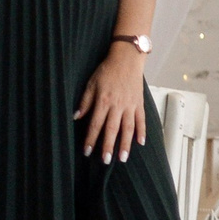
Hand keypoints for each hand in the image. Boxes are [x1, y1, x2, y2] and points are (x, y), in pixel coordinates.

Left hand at [77, 43, 149, 163]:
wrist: (127, 59)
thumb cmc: (107, 70)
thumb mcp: (91, 84)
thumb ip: (85, 101)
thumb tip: (76, 117)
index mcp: (103, 101)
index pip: (96, 124)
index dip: (91, 139)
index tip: (87, 151)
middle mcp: (117, 105)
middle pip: (112, 129)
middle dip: (108, 146)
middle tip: (106, 161)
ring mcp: (130, 105)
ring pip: (128, 128)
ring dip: (125, 144)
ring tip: (123, 157)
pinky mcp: (139, 103)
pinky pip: (141, 120)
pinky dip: (141, 131)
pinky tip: (140, 142)